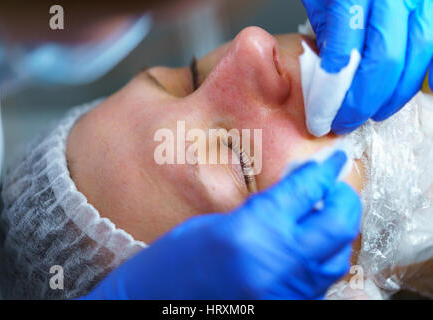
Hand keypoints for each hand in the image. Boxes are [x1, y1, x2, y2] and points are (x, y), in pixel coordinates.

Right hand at [79, 151, 361, 299]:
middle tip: (335, 183)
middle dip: (343, 197)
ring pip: (338, 255)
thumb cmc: (173, 263)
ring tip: (327, 211)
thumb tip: (294, 193)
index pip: (304, 191)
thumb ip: (260, 209)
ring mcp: (287, 291)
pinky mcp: (290, 305)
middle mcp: (277, 264)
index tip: (334, 158)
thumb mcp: (213, 223)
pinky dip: (325, 255)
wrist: (155, 306)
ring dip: (338, 228)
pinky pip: (322, 278)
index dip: (322, 170)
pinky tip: (313, 243)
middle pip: (337, 223)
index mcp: (249, 232)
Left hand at [302, 0, 432, 133]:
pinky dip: (426, 73)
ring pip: (420, 53)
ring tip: (375, 112)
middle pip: (386, 60)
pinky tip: (410, 90)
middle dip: (363, 102)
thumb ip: (327, 36)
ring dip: (397, 93)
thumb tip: (332, 82)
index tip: (322, 119)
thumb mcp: (320, 2)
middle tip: (344, 122)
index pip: (344, 55)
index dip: (333, 96)